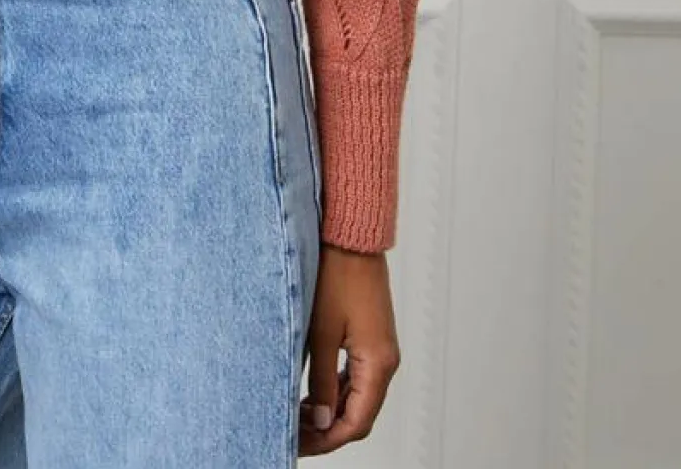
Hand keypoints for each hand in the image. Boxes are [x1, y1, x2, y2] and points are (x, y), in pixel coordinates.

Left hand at [298, 242, 400, 452]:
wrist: (351, 235)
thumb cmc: (337, 274)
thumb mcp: (322, 332)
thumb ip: (322, 381)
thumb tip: (323, 420)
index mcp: (378, 363)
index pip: (357, 422)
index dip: (327, 439)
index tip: (299, 444)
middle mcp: (385, 360)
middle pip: (360, 415)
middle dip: (328, 430)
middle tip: (294, 433)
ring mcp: (380, 349)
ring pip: (358, 397)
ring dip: (332, 411)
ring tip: (298, 415)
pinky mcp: (371, 337)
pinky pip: (357, 376)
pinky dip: (337, 390)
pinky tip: (314, 393)